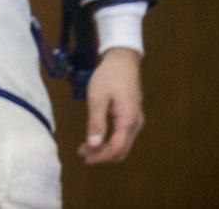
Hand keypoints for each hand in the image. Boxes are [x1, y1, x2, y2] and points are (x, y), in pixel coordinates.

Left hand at [79, 47, 143, 163]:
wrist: (122, 60)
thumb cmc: (109, 76)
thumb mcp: (98, 98)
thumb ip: (96, 122)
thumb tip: (93, 144)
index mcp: (128, 120)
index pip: (117, 148)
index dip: (101, 156)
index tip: (85, 158)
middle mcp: (135, 124)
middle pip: (121, 149)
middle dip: (102, 155)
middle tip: (83, 153)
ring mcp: (135, 121)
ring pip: (122, 144)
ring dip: (105, 148)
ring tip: (85, 147)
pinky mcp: (131, 116)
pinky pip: (122, 135)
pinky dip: (109, 140)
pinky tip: (96, 137)